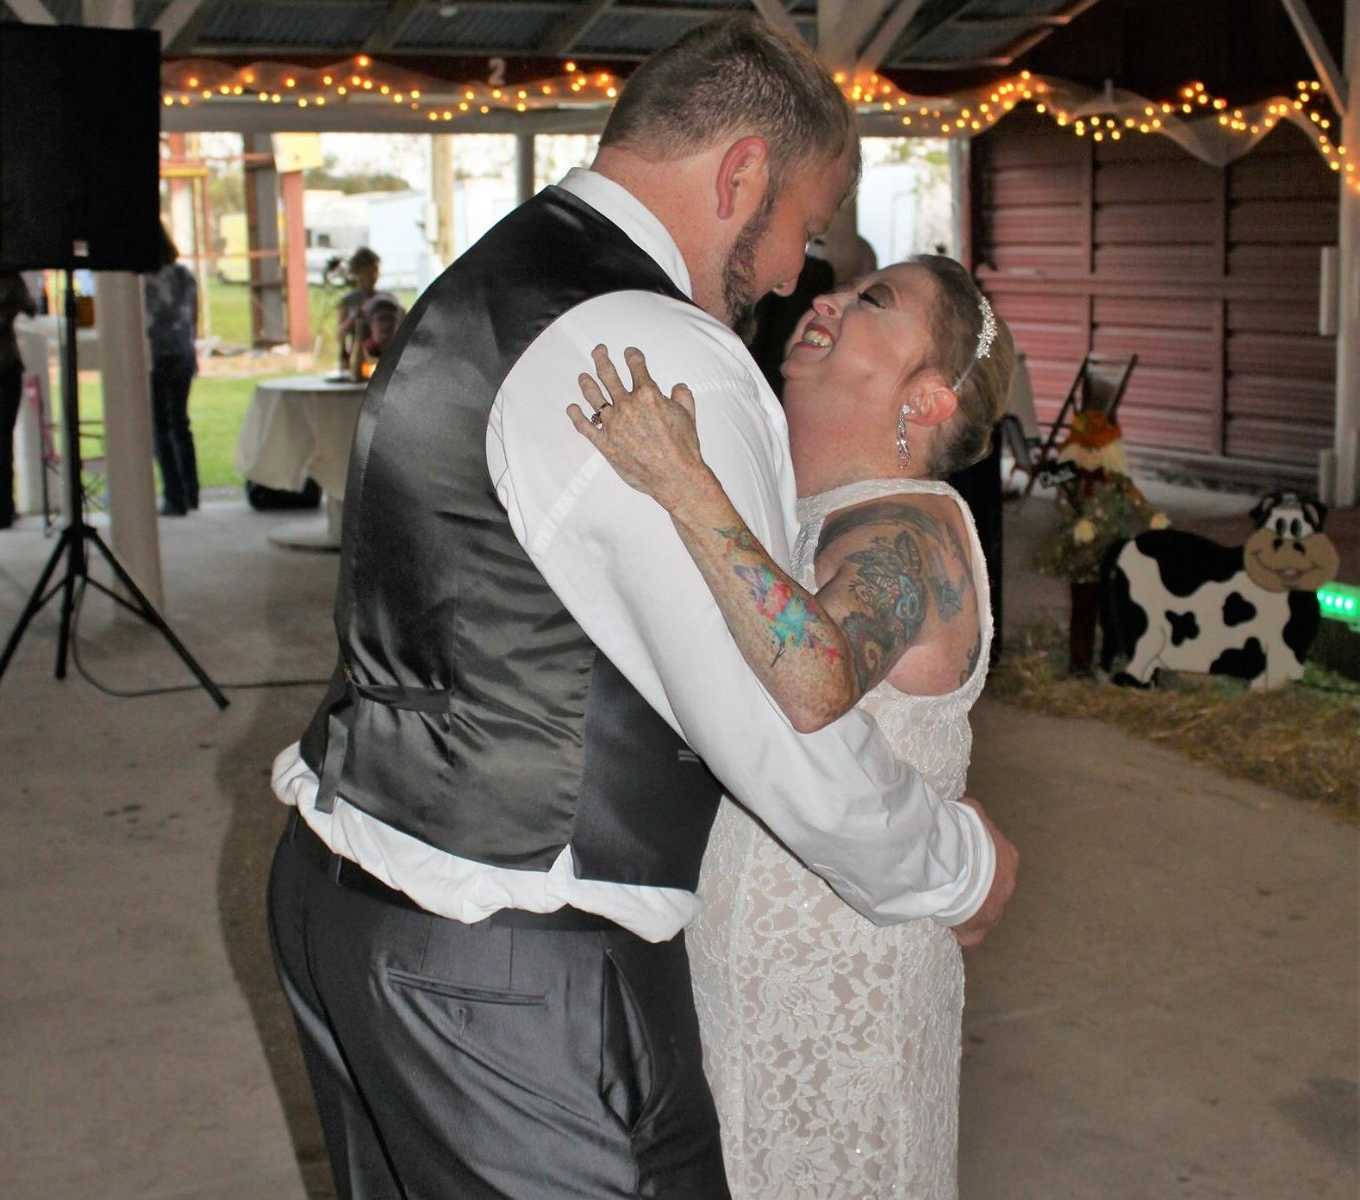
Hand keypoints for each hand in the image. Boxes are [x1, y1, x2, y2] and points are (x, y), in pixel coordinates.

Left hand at [567, 346, 712, 514]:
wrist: (674, 476)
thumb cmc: (683, 448)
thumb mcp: (688, 415)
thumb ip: (682, 396)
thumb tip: (678, 387)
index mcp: (648, 394)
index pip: (636, 366)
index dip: (632, 356)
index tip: (629, 352)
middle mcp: (627, 405)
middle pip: (608, 375)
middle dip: (601, 359)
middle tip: (598, 350)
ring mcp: (613, 423)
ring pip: (594, 396)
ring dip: (587, 383)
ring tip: (582, 376)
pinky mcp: (605, 443)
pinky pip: (585, 427)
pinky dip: (576, 416)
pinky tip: (572, 408)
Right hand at [951, 797, 1017, 947]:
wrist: (957, 865)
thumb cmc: (964, 836)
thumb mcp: (970, 814)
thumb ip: (971, 814)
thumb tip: (964, 804)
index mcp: (1007, 857)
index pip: (997, 862)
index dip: (979, 863)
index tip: (963, 863)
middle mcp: (1007, 885)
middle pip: (992, 889)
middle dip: (976, 887)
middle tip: (955, 884)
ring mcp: (995, 909)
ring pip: (983, 912)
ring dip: (968, 908)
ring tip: (948, 903)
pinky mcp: (979, 928)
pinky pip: (972, 934)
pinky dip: (962, 931)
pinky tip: (950, 926)